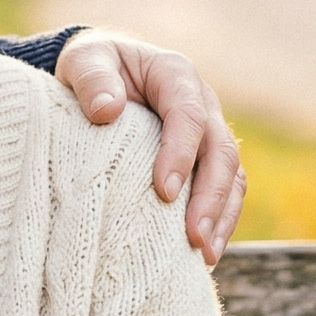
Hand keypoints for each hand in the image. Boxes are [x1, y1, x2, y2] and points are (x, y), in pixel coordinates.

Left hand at [55, 28, 245, 264]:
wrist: (101, 75)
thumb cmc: (92, 68)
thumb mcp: (82, 60)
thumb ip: (91, 78)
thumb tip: (106, 110)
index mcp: (175, 74)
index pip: (188, 114)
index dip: (181, 153)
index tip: (164, 191)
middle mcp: (202, 103)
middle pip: (221, 151)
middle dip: (211, 196)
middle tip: (194, 236)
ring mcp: (209, 133)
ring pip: (232, 175)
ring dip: (222, 216)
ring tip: (204, 254)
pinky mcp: (206, 160)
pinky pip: (225, 191)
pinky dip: (220, 221)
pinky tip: (203, 255)